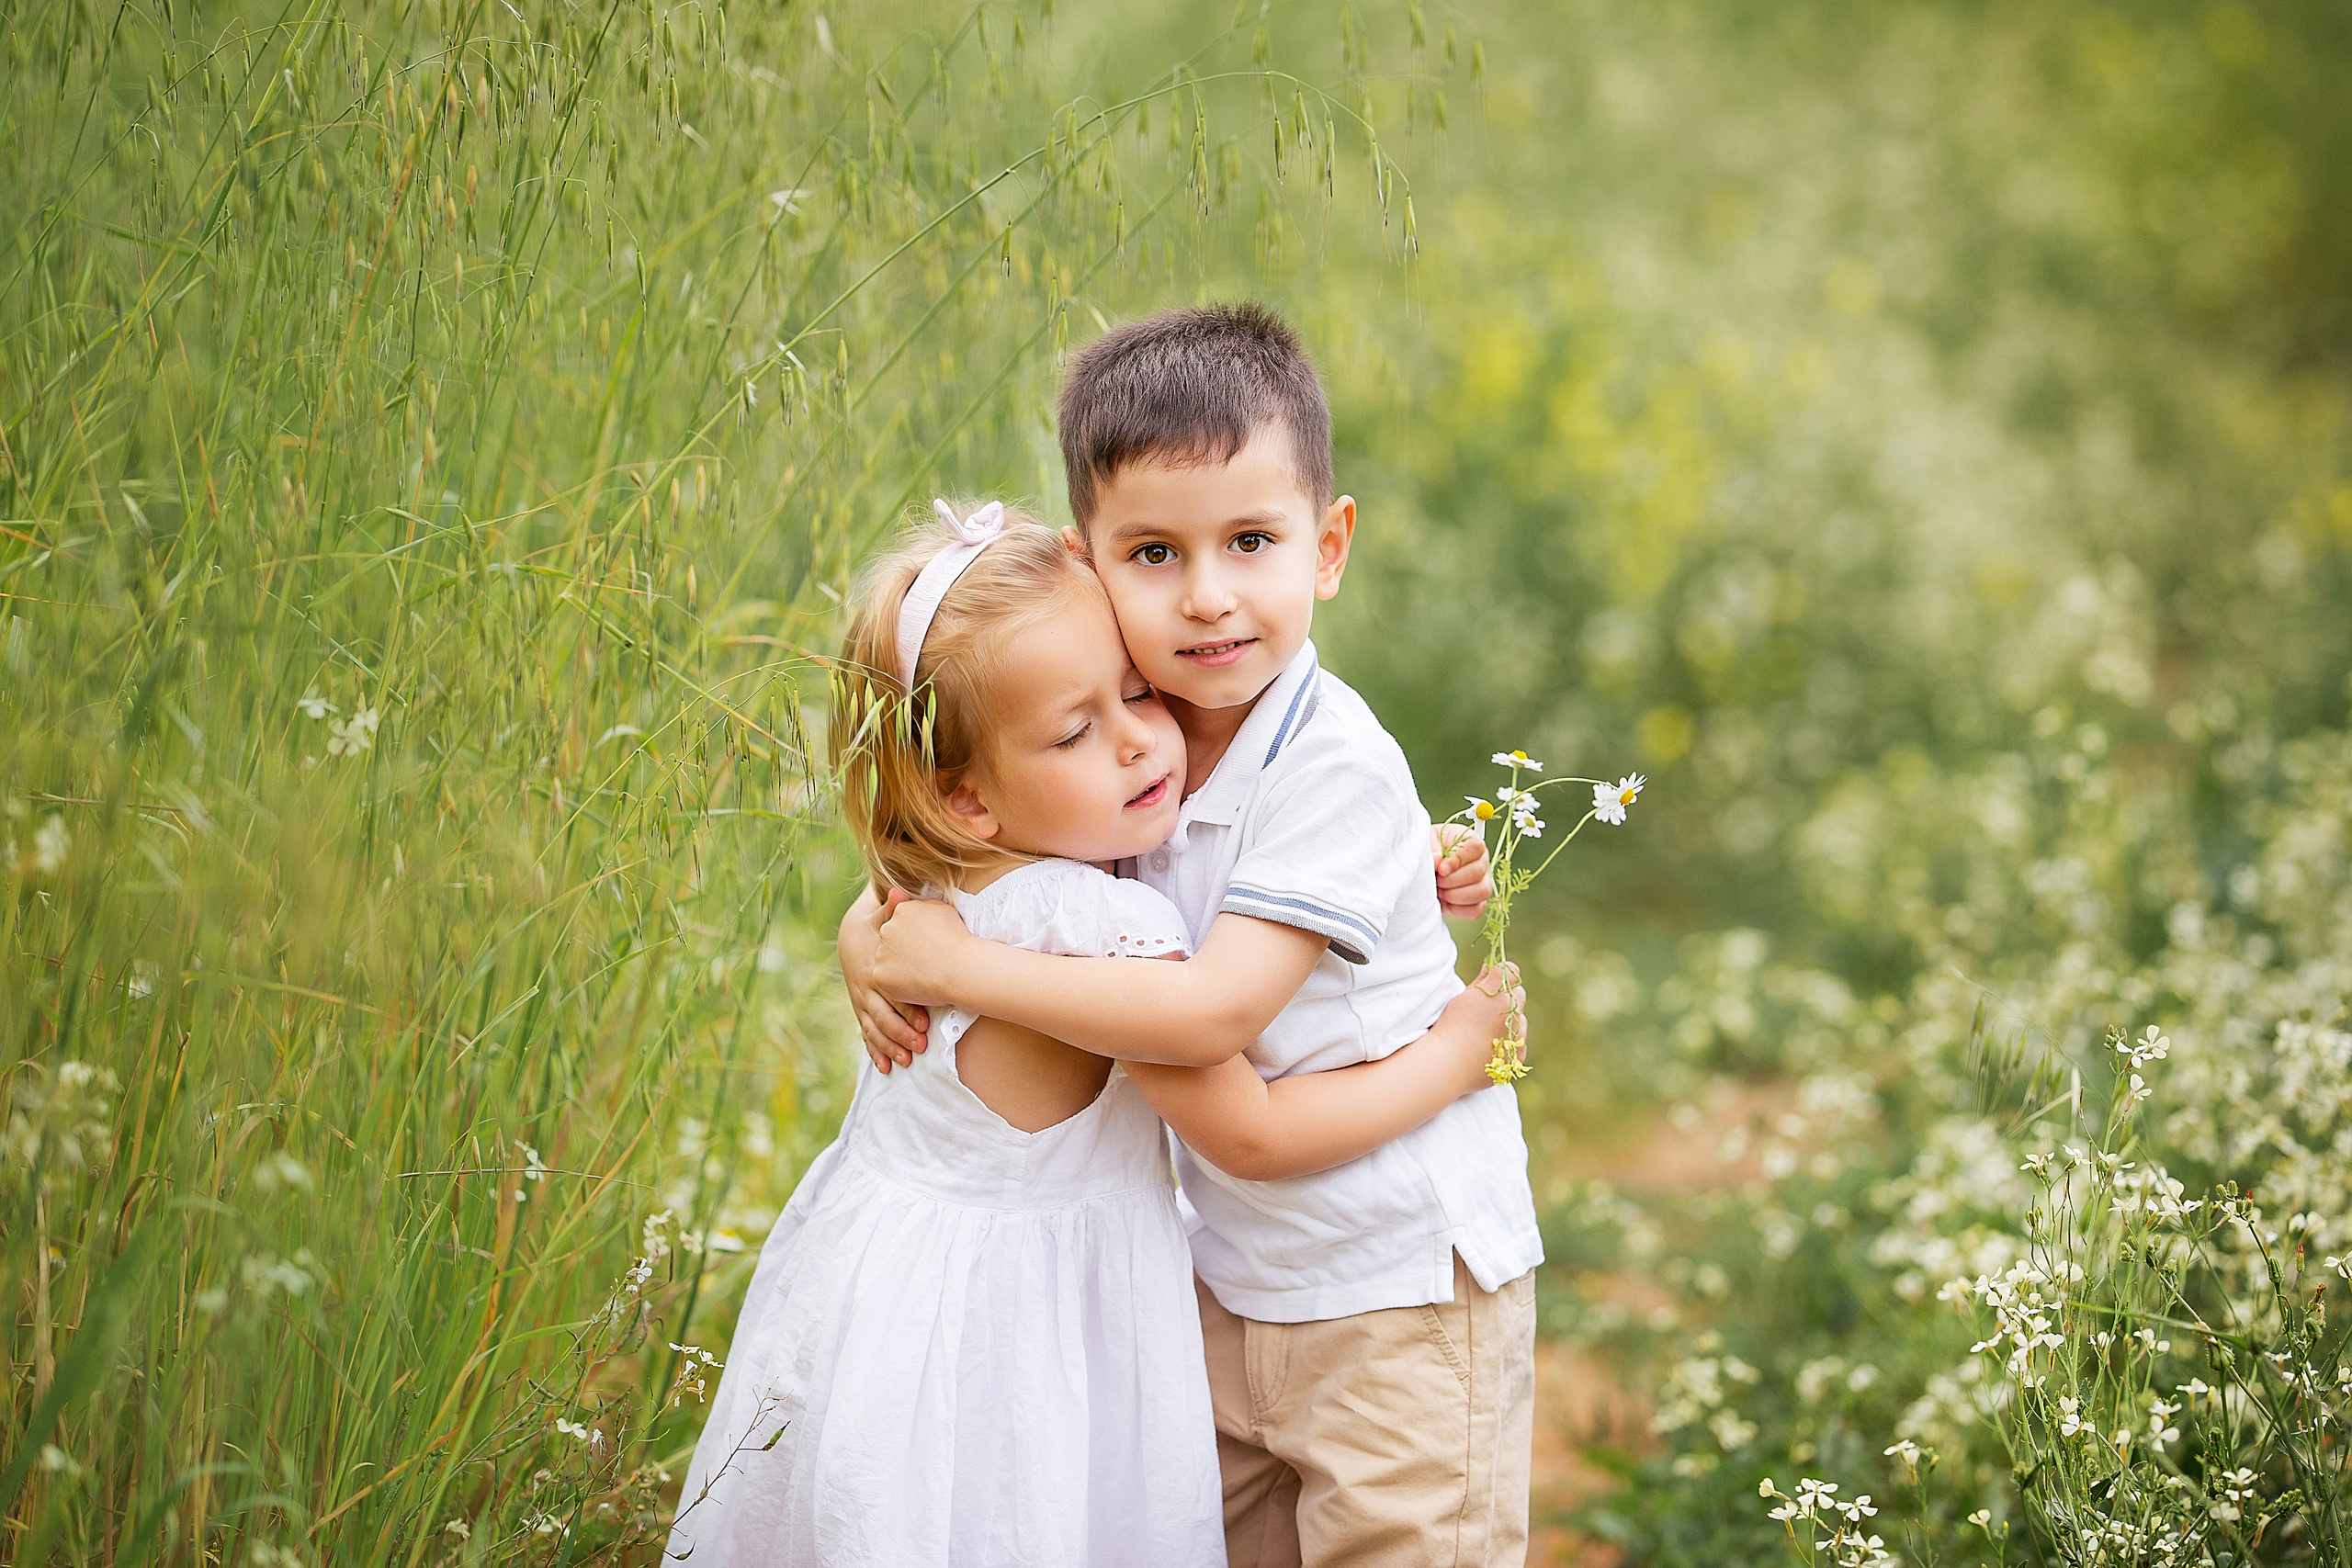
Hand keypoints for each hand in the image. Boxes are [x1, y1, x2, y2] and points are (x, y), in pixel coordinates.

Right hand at [844, 888, 929, 1073]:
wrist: (852, 935)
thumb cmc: (874, 926)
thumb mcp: (880, 916)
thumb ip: (893, 909)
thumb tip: (898, 890)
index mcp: (873, 970)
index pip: (892, 993)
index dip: (907, 1009)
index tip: (925, 1023)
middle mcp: (865, 990)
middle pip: (882, 1017)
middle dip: (900, 1034)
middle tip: (919, 1047)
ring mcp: (861, 1002)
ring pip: (873, 1029)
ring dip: (889, 1047)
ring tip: (906, 1062)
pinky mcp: (861, 1009)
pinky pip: (866, 1034)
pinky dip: (874, 1051)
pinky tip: (884, 1068)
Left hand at [869, 892, 976, 1017]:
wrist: (958, 967)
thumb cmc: (956, 939)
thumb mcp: (943, 910)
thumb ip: (924, 906)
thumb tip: (914, 904)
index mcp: (902, 910)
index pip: (902, 922)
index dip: (915, 935)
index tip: (929, 943)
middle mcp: (887, 929)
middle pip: (891, 940)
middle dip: (904, 948)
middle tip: (925, 959)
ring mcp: (881, 952)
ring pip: (887, 960)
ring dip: (900, 966)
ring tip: (923, 972)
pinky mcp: (879, 974)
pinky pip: (885, 978)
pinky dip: (897, 983)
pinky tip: (916, 983)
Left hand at [1433, 824, 1494, 920]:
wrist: (1423, 871)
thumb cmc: (1427, 852)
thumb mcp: (1427, 842)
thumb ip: (1433, 848)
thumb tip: (1438, 860)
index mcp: (1469, 842)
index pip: (1475, 848)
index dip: (1457, 860)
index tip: (1440, 869)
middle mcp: (1481, 861)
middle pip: (1477, 872)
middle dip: (1451, 880)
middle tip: (1437, 880)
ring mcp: (1483, 883)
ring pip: (1481, 892)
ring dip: (1455, 895)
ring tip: (1440, 891)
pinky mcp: (1478, 902)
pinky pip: (1476, 910)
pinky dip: (1458, 909)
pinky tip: (1446, 902)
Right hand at [1438, 962, 1523, 1092]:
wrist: (1446, 1063)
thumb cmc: (1448, 1027)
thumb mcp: (1461, 999)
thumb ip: (1480, 981)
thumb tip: (1489, 967)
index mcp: (1497, 993)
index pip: (1512, 971)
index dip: (1502, 975)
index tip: (1492, 982)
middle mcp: (1511, 1011)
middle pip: (1519, 994)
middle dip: (1507, 998)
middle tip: (1486, 1009)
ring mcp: (1517, 1034)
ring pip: (1520, 1020)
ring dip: (1509, 1022)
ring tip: (1484, 1033)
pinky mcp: (1518, 1054)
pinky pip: (1519, 1042)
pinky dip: (1508, 1043)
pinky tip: (1488, 1048)